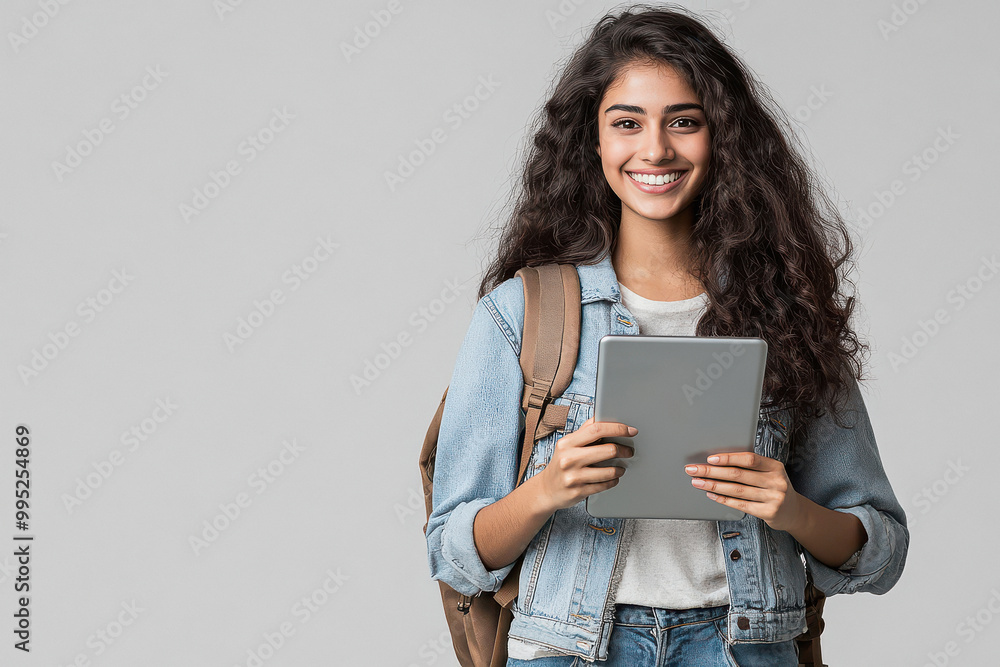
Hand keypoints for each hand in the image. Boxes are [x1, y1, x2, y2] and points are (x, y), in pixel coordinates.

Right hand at [535, 416, 634, 512]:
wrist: (546, 490)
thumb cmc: (561, 464)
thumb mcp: (567, 445)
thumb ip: (585, 431)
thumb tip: (602, 417)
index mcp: (567, 443)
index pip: (596, 429)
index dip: (617, 428)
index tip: (630, 430)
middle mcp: (568, 458)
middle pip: (608, 450)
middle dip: (624, 450)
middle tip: (629, 451)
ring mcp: (573, 476)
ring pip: (609, 471)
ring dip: (620, 469)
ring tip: (620, 468)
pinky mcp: (578, 492)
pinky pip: (605, 485)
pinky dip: (613, 481)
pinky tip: (612, 478)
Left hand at [684, 452, 804, 531]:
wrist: (793, 512)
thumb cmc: (774, 488)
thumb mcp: (770, 473)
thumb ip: (751, 467)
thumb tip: (718, 461)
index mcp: (775, 466)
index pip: (749, 459)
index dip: (729, 458)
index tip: (710, 459)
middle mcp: (776, 481)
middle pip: (738, 475)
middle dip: (712, 471)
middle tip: (694, 470)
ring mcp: (773, 498)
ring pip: (737, 490)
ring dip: (713, 485)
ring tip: (698, 482)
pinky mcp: (768, 513)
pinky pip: (740, 505)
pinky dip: (723, 499)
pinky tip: (711, 495)